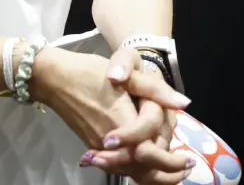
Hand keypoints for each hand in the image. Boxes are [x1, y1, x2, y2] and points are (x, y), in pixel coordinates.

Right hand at [88, 48, 189, 180]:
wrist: (52, 78)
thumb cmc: (88, 71)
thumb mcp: (124, 70)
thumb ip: (154, 89)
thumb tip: (184, 103)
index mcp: (121, 122)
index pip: (150, 152)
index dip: (171, 161)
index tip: (190, 159)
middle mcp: (111, 142)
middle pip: (143, 169)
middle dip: (168, 173)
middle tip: (188, 168)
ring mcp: (100, 147)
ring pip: (131, 172)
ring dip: (155, 176)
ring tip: (175, 173)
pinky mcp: (94, 147)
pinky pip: (120, 166)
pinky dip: (138, 171)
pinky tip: (150, 166)